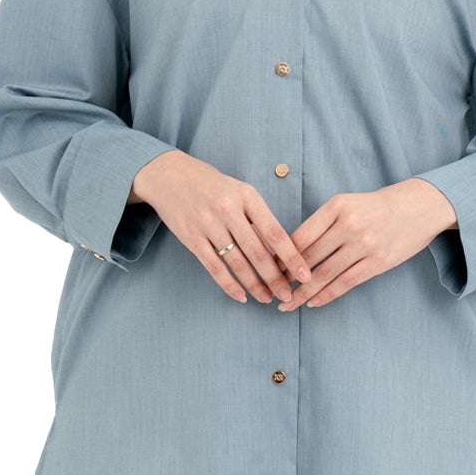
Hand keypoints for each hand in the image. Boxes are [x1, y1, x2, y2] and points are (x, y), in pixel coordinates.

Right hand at [129, 150, 311, 304]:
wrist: (170, 176)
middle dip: (275, 278)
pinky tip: (241, 296)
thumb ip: (257, 218)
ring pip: (237, 263)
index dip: (292, 257)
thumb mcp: (239, 191)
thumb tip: (279, 252)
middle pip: (258, 252)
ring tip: (266, 298)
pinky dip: (229, 285)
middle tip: (287, 294)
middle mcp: (228, 209)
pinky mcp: (192, 238)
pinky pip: (214, 267)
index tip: (305, 274)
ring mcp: (208, 224)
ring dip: (254, 285)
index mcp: (247, 196)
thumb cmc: (212, 185)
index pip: (275, 232)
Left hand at [280, 178, 457, 310]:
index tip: (268, 269)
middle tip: (271, 291)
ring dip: (303, 293)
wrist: (418, 207)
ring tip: (288, 304)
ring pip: (324, 274)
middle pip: (309, 257)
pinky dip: (326, 295)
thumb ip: (322, 223)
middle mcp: (349, 224)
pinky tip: (313, 303)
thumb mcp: (347, 203)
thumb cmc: (376, 207)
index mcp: (336, 206)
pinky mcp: (378, 262)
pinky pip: (346, 282)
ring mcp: (364, 244)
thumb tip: (291, 250)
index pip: (300, 235)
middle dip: (287, 278)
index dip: (281, 256)